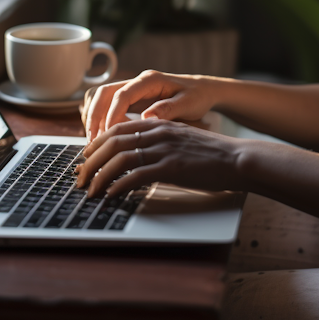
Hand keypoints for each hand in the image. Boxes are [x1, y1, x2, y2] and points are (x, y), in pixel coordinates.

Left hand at [77, 117, 245, 197]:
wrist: (238, 159)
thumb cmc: (212, 154)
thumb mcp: (181, 140)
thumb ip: (159, 142)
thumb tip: (137, 157)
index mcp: (159, 123)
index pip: (118, 128)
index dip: (96, 144)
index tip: (85, 158)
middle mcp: (158, 132)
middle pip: (112, 142)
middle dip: (90, 162)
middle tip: (80, 178)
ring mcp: (164, 149)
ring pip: (119, 159)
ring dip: (99, 176)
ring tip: (90, 191)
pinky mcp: (171, 167)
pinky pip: (136, 175)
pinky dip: (119, 186)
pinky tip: (112, 195)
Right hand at [82, 70, 219, 141]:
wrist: (202, 91)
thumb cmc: (197, 97)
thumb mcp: (188, 104)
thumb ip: (168, 109)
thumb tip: (147, 117)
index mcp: (150, 80)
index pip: (121, 95)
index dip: (111, 115)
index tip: (108, 134)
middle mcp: (137, 82)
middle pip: (104, 93)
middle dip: (94, 116)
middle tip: (93, 141)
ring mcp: (132, 89)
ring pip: (101, 98)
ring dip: (94, 118)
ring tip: (96, 141)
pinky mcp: (131, 99)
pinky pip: (108, 106)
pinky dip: (101, 120)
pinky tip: (105, 137)